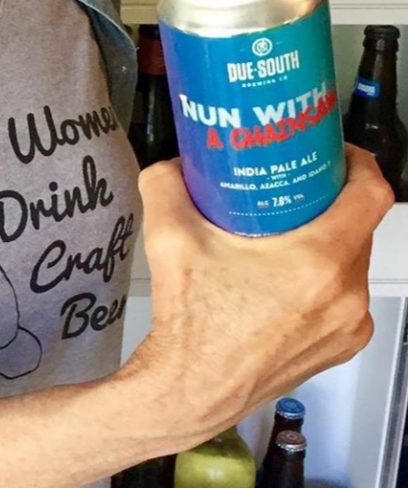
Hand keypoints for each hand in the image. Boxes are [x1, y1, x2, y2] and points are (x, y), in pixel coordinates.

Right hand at [129, 145, 392, 446]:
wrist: (191, 388)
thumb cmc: (191, 324)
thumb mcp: (168, 235)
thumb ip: (167, 181)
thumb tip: (175, 162)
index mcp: (317, 262)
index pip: (371, 194)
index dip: (356, 161)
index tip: (332, 151)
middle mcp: (344, 296)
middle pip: (359, 225)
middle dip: (326, 198)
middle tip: (289, 182)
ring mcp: (347, 326)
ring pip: (351, 260)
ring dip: (323, 237)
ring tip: (280, 226)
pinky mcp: (339, 345)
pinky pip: (344, 294)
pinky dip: (320, 275)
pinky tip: (279, 271)